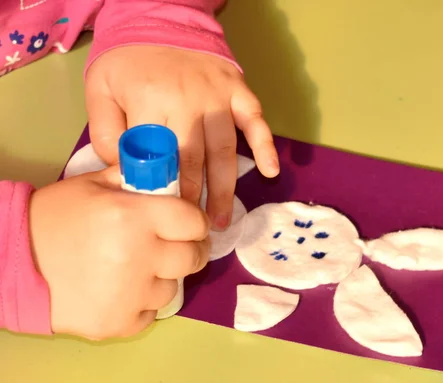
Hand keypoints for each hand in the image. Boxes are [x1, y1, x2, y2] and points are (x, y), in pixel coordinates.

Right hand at [29, 167, 209, 339]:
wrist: (13, 261)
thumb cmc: (55, 218)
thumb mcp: (95, 185)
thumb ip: (136, 179)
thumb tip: (169, 176)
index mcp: (135, 216)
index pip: (193, 221)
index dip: (195, 222)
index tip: (189, 225)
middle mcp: (139, 255)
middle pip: (193, 257)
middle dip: (190, 250)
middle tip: (175, 248)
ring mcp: (130, 293)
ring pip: (172, 288)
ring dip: (161, 278)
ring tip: (136, 269)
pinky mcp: (118, 323)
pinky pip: (150, 313)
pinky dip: (141, 303)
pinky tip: (120, 290)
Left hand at [85, 45, 279, 229]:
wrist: (159, 22)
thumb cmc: (128, 63)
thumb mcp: (100, 91)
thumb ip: (106, 131)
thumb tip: (126, 170)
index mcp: (152, 103)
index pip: (159, 158)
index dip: (162, 191)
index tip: (166, 218)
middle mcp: (189, 102)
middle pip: (194, 162)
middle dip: (193, 200)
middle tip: (193, 230)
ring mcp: (218, 97)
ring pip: (223, 151)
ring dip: (224, 188)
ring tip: (221, 219)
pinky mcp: (238, 90)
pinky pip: (255, 121)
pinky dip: (265, 146)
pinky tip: (271, 171)